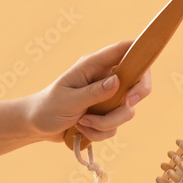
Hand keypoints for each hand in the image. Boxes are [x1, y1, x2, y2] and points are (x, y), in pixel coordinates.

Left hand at [27, 41, 152, 142]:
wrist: (36, 126)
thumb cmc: (47, 107)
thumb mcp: (68, 99)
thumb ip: (94, 92)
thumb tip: (118, 82)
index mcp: (94, 66)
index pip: (124, 51)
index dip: (141, 52)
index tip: (146, 69)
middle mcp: (105, 79)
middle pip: (138, 81)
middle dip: (134, 97)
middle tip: (126, 104)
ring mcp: (108, 97)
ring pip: (127, 110)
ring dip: (107, 122)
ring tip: (82, 123)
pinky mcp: (107, 114)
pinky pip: (116, 126)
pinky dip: (100, 132)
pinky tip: (82, 129)